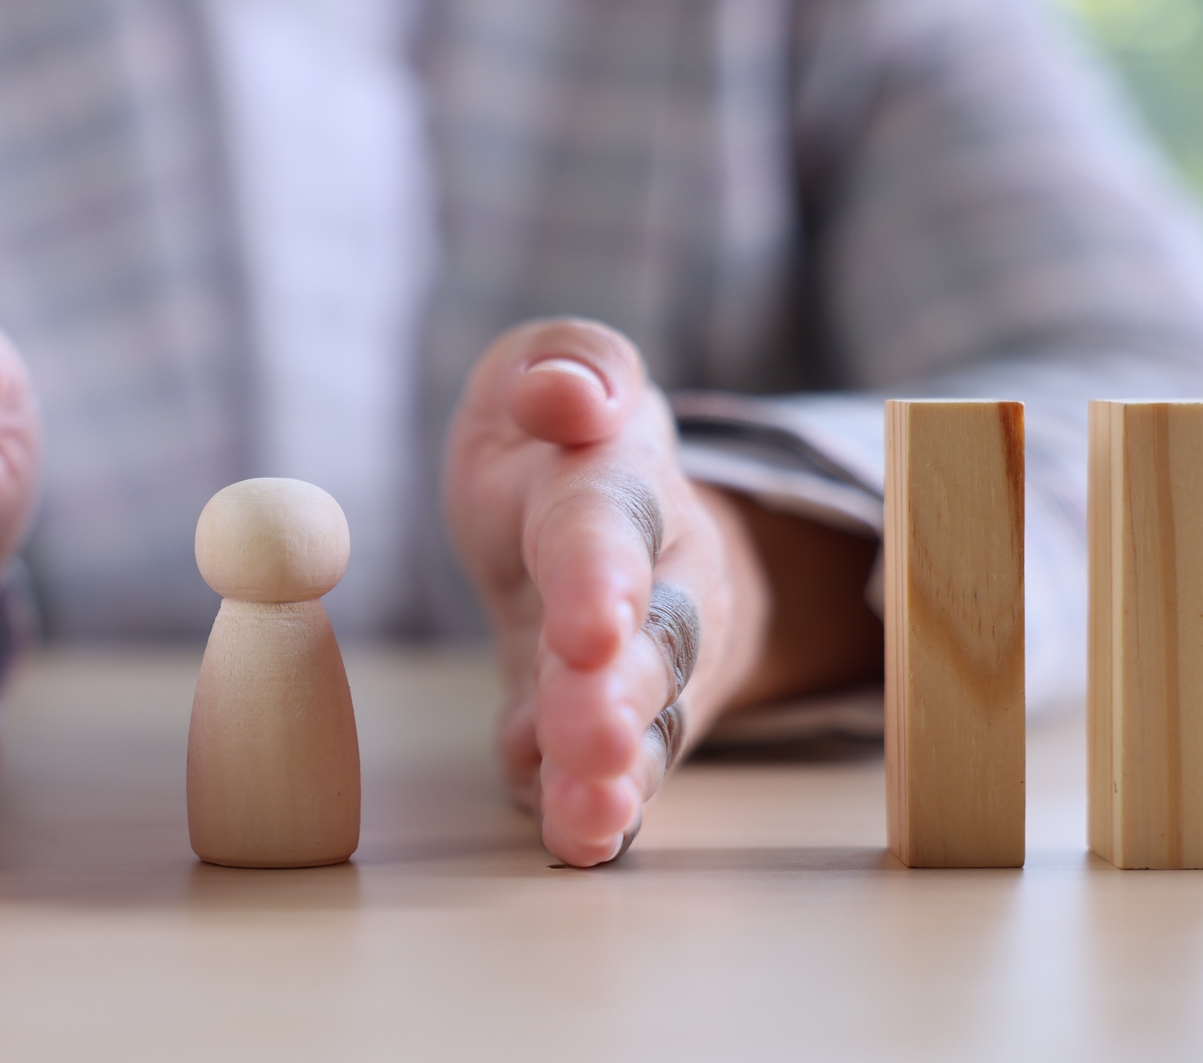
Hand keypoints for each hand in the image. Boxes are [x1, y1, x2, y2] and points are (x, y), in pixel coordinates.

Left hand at [445, 319, 770, 866]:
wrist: (610, 530)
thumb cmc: (561, 445)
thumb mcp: (549, 371)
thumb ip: (562, 366)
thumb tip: (562, 391)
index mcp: (617, 481)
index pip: (611, 522)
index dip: (600, 572)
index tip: (589, 622)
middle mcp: (653, 577)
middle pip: (651, 636)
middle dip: (619, 689)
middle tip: (593, 738)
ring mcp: (645, 662)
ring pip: (648, 718)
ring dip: (617, 767)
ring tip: (591, 811)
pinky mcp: (625, 727)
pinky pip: (623, 773)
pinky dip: (598, 808)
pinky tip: (573, 836)